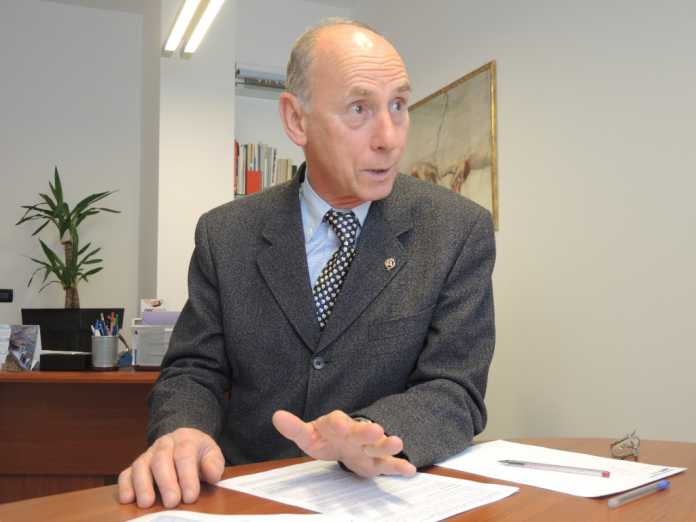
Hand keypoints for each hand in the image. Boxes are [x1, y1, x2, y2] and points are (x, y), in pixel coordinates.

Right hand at [118, 427, 224, 508]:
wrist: (184, 443)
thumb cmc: (199, 455)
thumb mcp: (212, 455)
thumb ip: (213, 464)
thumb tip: (211, 474)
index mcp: (185, 439)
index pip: (185, 455)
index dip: (187, 476)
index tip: (191, 497)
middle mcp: (164, 444)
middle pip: (161, 460)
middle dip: (166, 482)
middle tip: (172, 502)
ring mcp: (147, 454)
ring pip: (140, 466)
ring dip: (143, 485)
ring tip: (147, 503)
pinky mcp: (135, 467)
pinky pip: (126, 474)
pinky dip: (125, 486)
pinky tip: (127, 499)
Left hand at [272, 409, 416, 477]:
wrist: (346, 441)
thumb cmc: (326, 438)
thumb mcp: (308, 434)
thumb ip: (294, 428)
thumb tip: (276, 416)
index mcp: (336, 426)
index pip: (335, 422)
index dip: (336, 423)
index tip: (338, 424)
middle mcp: (354, 434)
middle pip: (360, 432)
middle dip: (366, 433)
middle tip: (376, 430)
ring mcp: (367, 448)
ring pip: (378, 446)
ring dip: (387, 445)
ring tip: (398, 443)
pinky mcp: (376, 462)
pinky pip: (388, 464)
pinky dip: (399, 467)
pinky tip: (409, 470)